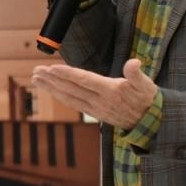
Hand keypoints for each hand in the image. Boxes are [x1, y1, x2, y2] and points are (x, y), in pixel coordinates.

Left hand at [31, 59, 155, 130]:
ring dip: (51, 88)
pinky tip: (52, 90)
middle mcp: (99, 101)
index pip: (84, 80)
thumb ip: (136, 73)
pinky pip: (73, 103)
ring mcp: (95, 108)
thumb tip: (134, 63)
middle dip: (52, 80)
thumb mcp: (146, 84)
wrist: (149, 122)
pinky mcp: (94, 113)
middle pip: (71, 89)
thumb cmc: (147, 99)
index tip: (51, 68)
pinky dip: (60, 96)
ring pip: (69, 97)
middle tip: (36, 71)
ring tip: (37, 79)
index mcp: (110, 91)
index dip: (67, 74)